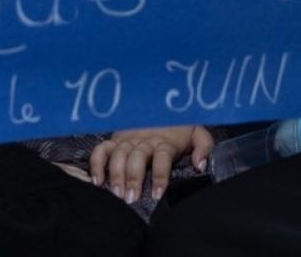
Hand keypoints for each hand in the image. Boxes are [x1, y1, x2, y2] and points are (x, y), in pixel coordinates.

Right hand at [88, 125, 213, 203]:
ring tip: (117, 193)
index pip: (162, 157)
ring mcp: (128, 140)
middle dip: (133, 178)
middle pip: (137, 157)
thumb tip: (200, 165)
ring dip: (116, 174)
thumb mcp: (197, 133)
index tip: (156, 194)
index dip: (159, 176)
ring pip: (119, 155)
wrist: (162, 103)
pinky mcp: (115, 140)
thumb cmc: (180, 127)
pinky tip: (97, 180)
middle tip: (131, 197)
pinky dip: (97, 163)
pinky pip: (102, 150)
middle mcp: (145, 140)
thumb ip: (203, 147)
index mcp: (165, 141)